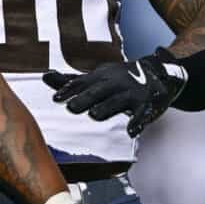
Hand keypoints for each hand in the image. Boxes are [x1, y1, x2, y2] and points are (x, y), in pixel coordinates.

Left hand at [43, 51, 186, 136]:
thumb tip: (46, 76)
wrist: (159, 72)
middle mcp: (116, 83)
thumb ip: (72, 81)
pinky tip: (131, 131)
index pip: (82, 83)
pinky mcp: (148, 104)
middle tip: (71, 108)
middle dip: (85, 98)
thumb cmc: (120, 78)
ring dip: (107, 107)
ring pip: (118, 101)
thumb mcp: (97, 76)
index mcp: (102, 77)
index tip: (55, 98)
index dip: (69, 90)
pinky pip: (142, 114)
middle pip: (98, 91)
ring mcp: (132, 93)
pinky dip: (138, 122)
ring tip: (95, 115)